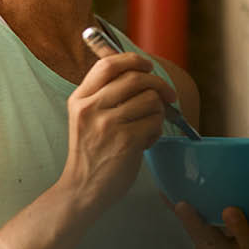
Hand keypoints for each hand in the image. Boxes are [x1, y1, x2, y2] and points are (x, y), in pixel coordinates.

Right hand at [62, 53, 176, 207]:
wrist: (82, 188)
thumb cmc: (90, 152)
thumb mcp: (85, 117)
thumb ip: (104, 94)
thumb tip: (139, 72)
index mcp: (80, 99)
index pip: (108, 65)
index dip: (133, 60)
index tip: (147, 66)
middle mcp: (91, 108)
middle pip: (135, 78)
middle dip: (158, 84)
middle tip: (168, 95)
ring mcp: (108, 125)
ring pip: (150, 99)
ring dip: (158, 111)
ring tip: (148, 125)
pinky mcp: (126, 141)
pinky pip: (155, 121)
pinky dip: (156, 130)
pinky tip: (146, 140)